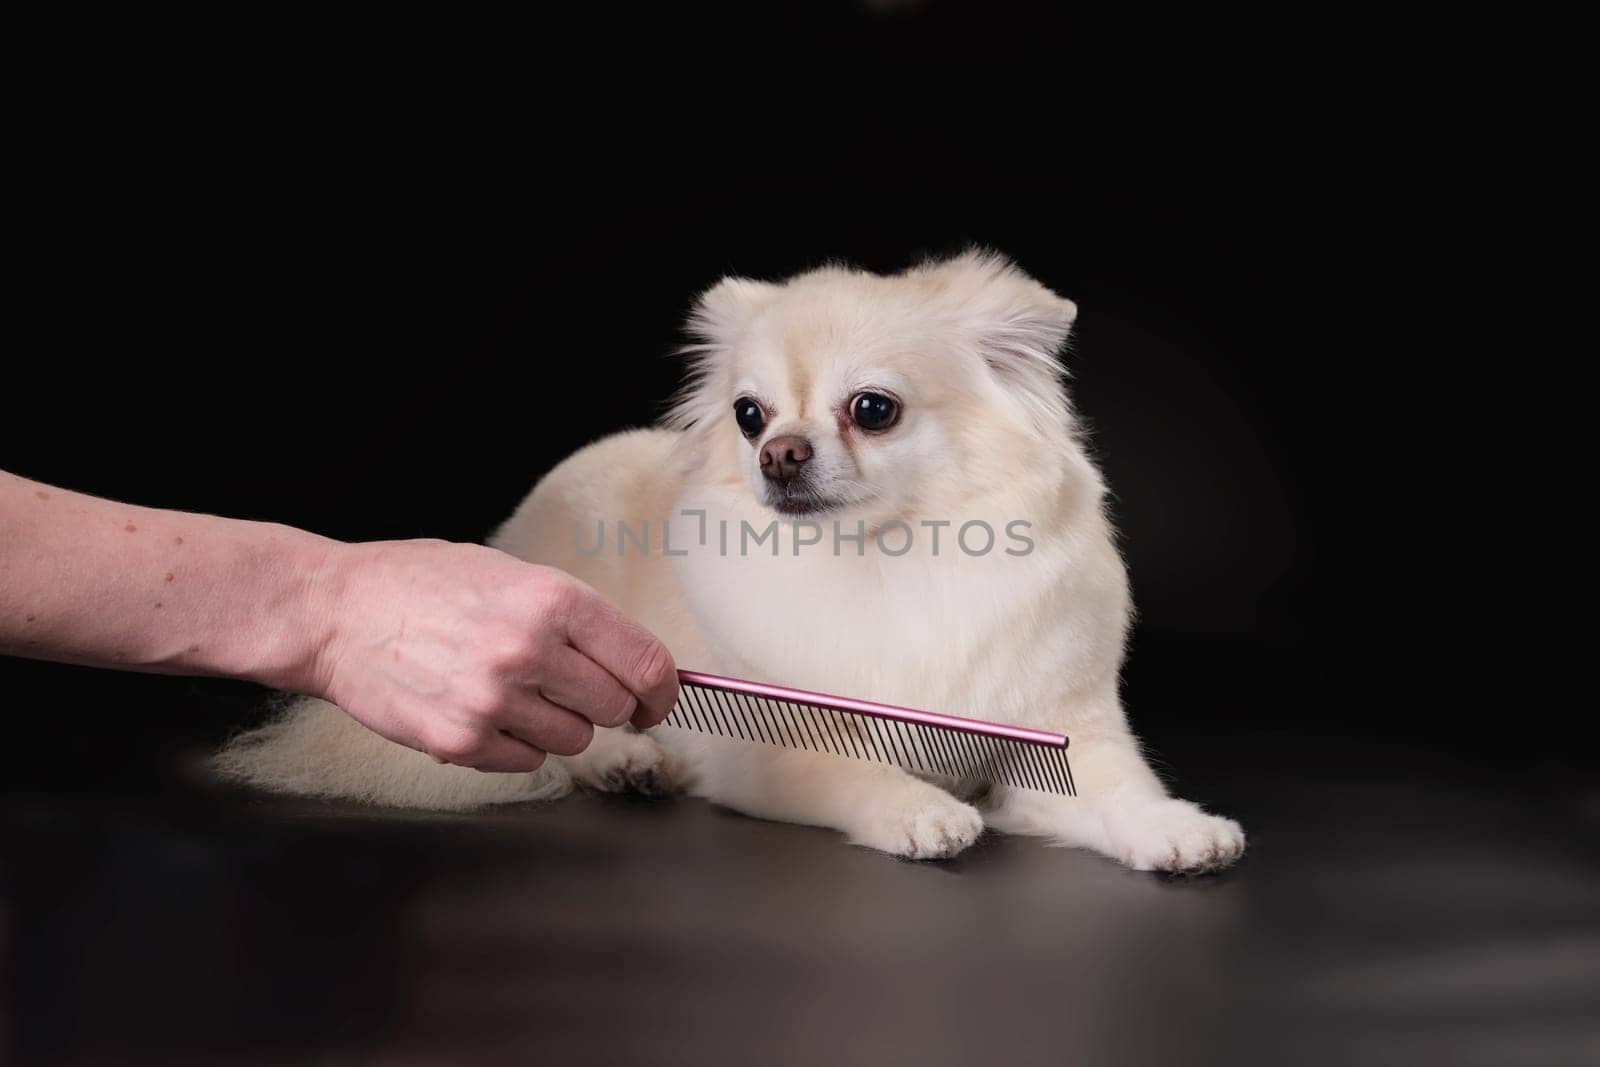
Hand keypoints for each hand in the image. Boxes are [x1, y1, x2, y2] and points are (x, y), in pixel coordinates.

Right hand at [307, 540, 678, 771]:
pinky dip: (515, 743)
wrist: (334, 613)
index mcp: (553, 600)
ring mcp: (495, 701)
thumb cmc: (420, 584)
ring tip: (513, 690)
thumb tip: (633, 661)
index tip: (657, 699)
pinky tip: (483, 710)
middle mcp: (530, 651)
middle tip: (571, 686)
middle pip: (616, 707)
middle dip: (603, 702)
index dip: (661, 690)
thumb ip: (572, 616)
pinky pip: (527, 760)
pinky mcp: (462, 741)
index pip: (645, 663)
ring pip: (575, 739)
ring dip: (557, 723)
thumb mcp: (509, 574)